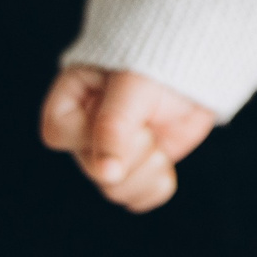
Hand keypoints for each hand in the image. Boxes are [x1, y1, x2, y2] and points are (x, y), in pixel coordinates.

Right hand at [40, 66, 216, 212]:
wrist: (198, 61)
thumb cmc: (161, 58)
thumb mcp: (134, 85)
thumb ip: (114, 126)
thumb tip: (105, 174)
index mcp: (72, 99)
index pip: (58, 133)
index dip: (90, 135)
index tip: (125, 118)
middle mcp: (86, 129)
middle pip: (92, 169)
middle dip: (132, 151)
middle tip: (149, 124)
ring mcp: (113, 151)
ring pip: (114, 189)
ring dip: (146, 169)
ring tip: (158, 139)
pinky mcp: (139, 166)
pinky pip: (138, 198)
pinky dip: (157, 185)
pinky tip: (165, 163)